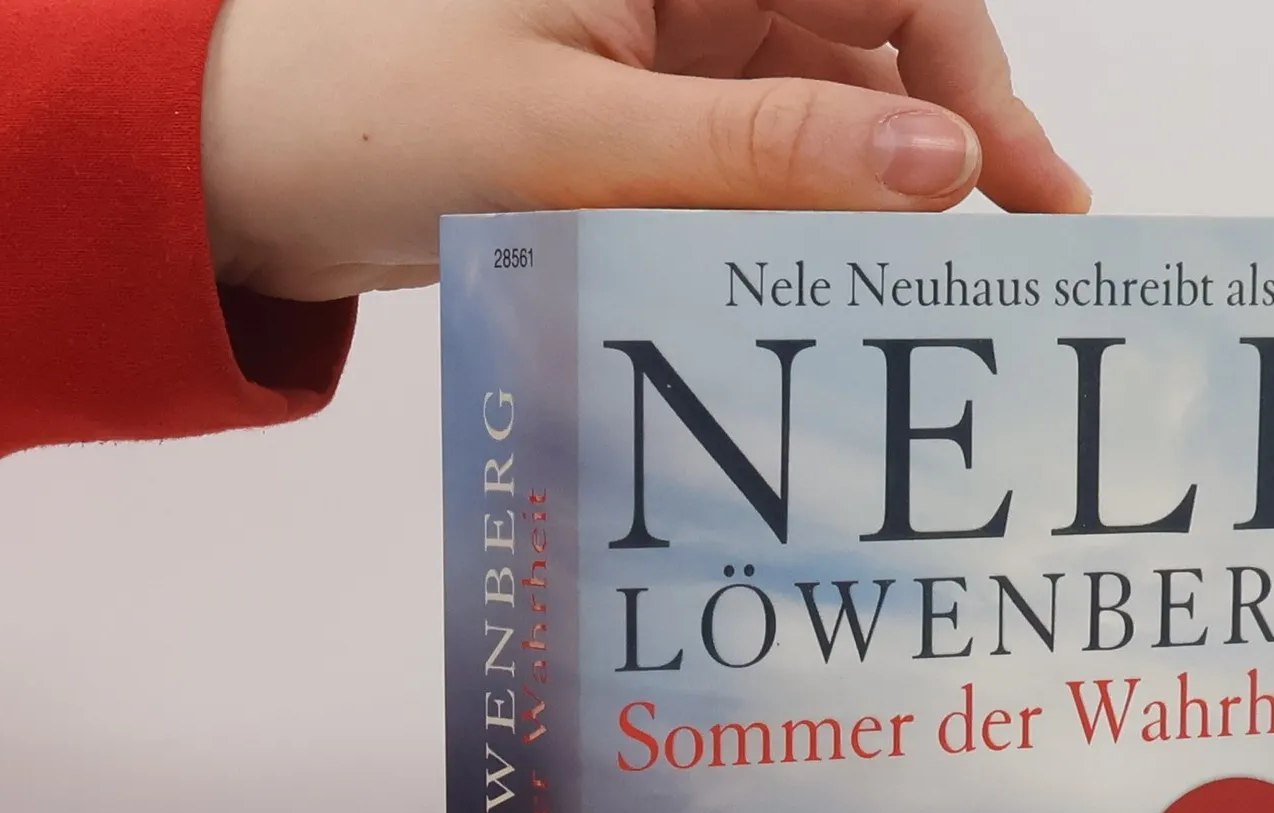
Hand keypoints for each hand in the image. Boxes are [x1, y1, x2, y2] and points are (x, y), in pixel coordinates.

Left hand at [202, 0, 1089, 302]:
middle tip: (1017, 258)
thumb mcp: (583, 137)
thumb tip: (939, 168)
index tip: (1022, 185)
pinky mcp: (650, 126)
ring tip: (918, 302)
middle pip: (877, 49)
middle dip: (950, 150)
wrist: (250, 172)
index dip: (973, 75)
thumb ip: (765, 155)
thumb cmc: (375, 113)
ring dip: (875, 206)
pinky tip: (830, 291)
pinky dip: (800, 231)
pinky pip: (762, 172)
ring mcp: (676, 55)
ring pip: (828, 123)